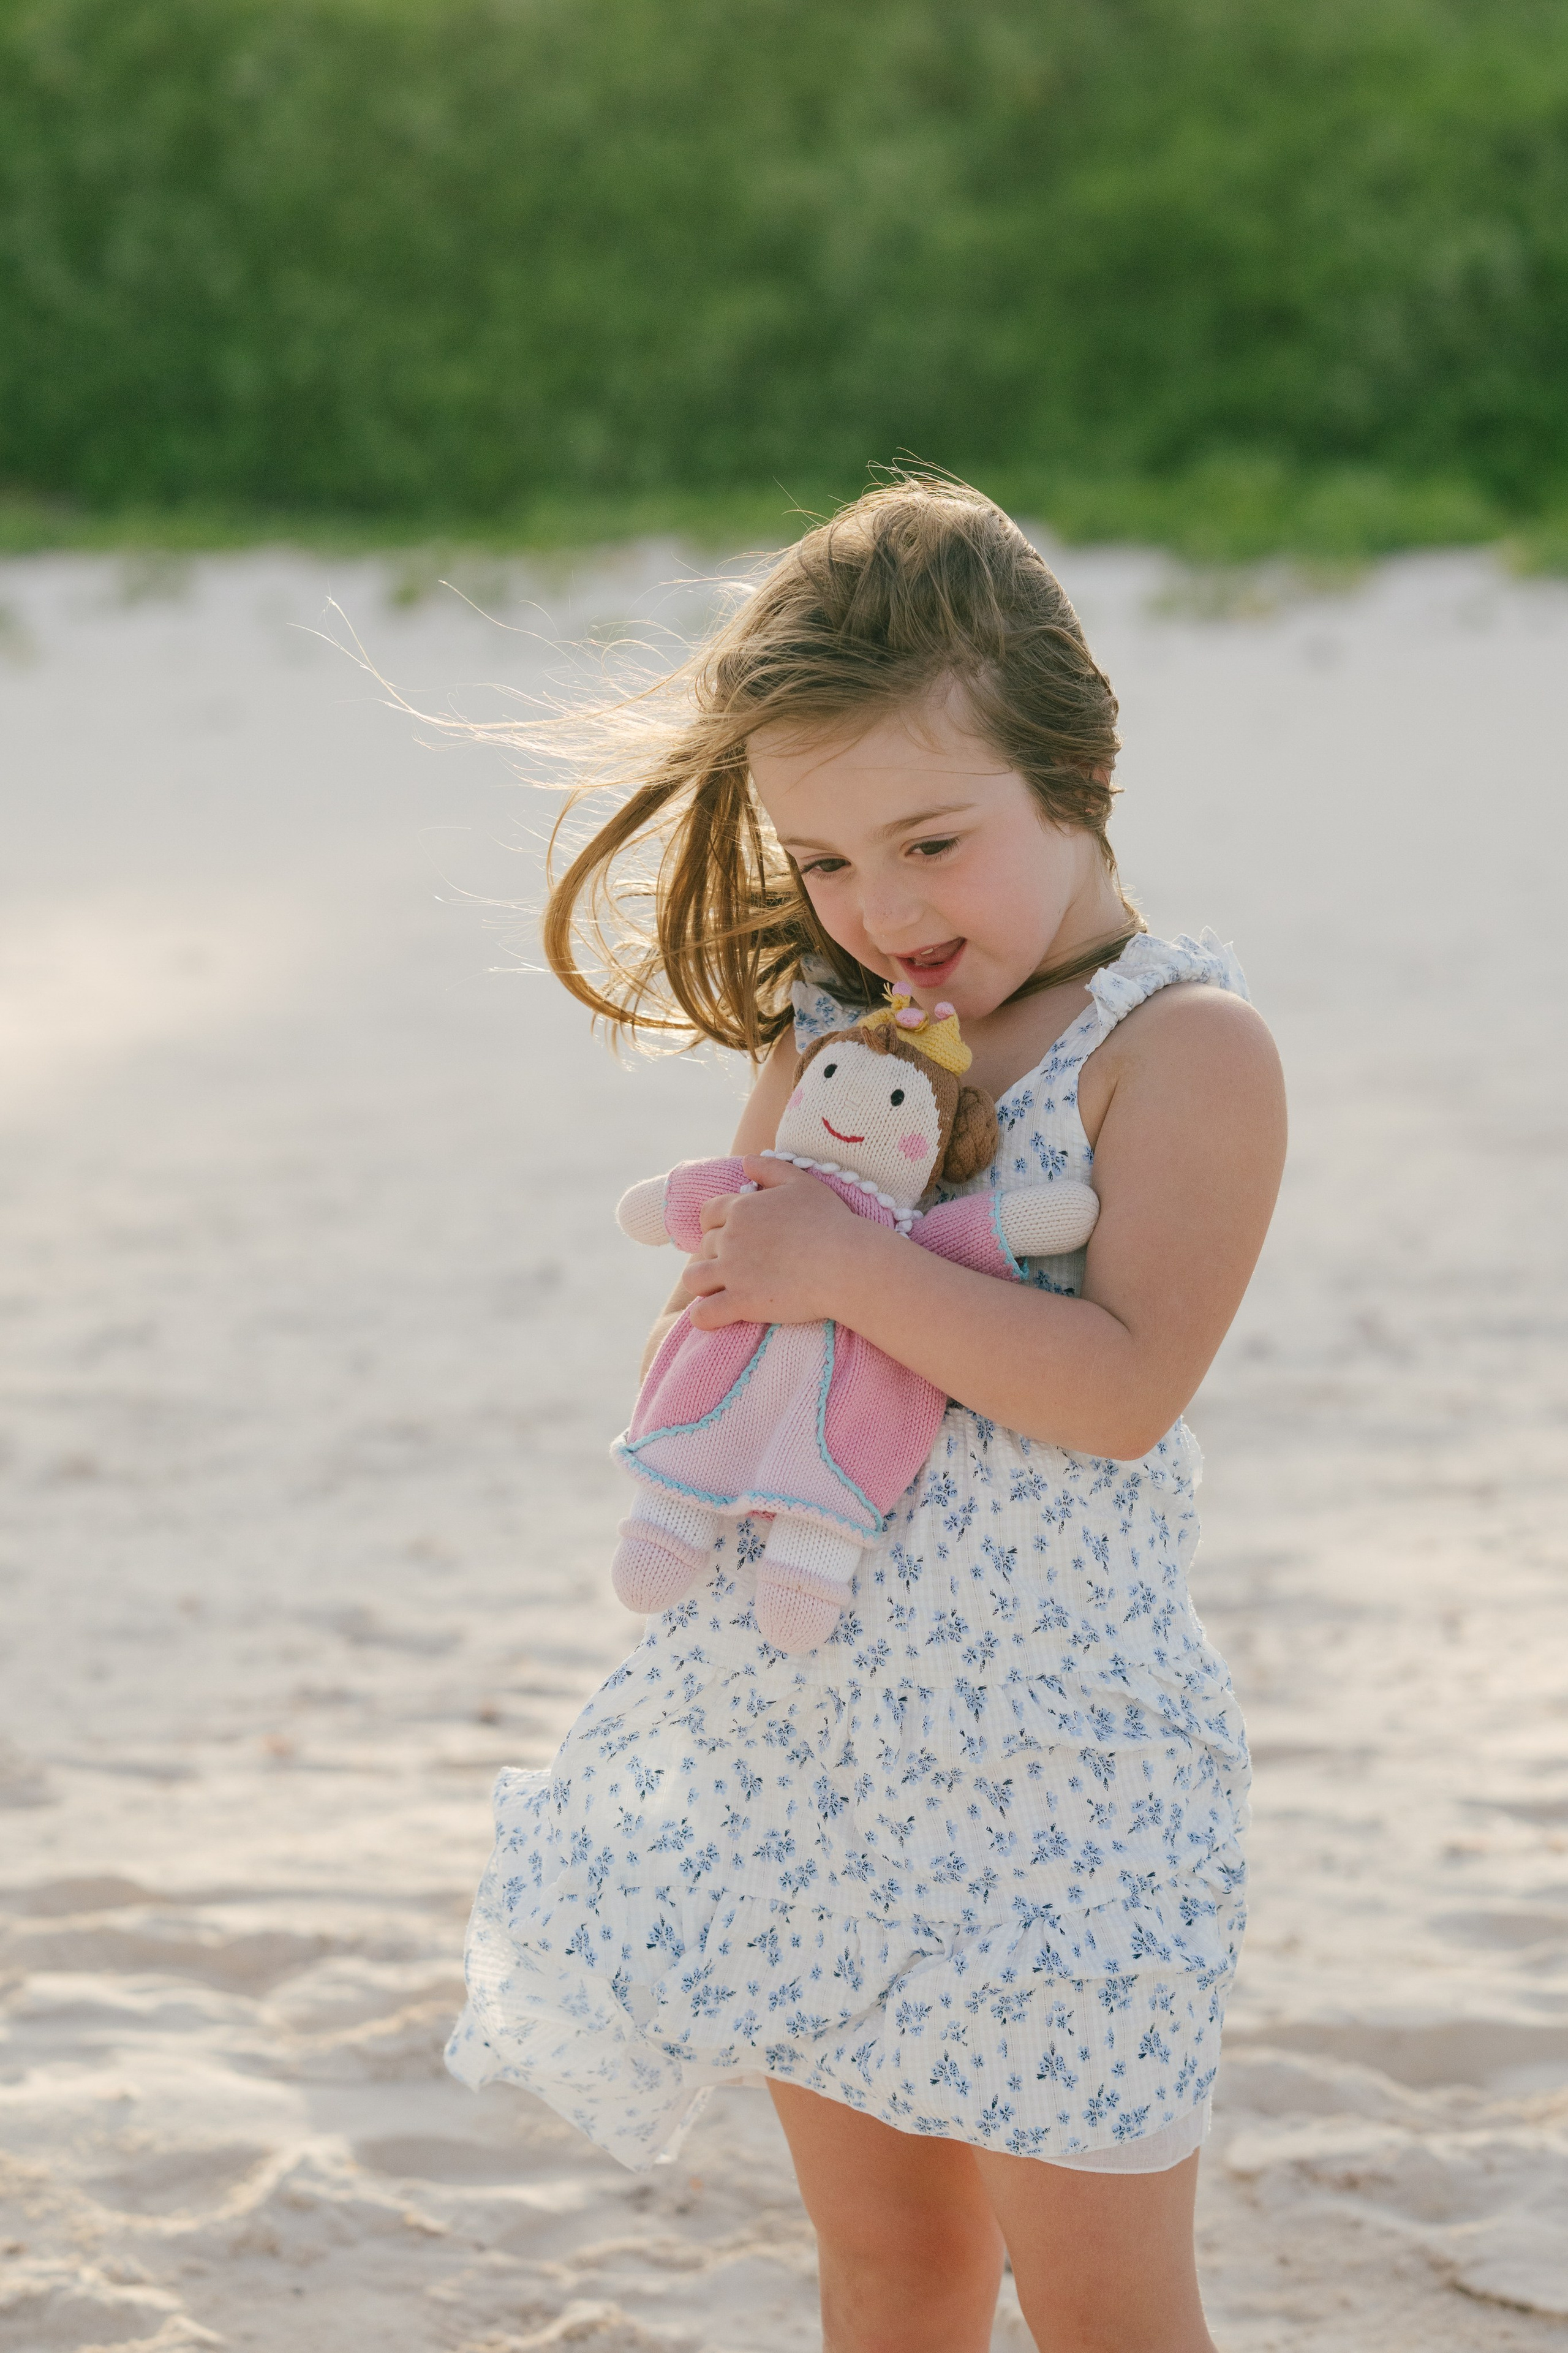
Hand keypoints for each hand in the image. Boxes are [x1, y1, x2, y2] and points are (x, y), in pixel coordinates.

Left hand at [680, 1158, 875, 1328]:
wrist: (846, 1263)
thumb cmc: (830, 1222)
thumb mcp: (802, 1183)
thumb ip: (771, 1168)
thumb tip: (746, 1161)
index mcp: (742, 1208)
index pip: (708, 1215)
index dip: (715, 1226)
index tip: (732, 1237)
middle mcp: (731, 1238)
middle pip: (704, 1247)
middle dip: (716, 1256)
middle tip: (739, 1267)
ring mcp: (733, 1272)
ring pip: (693, 1279)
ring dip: (703, 1285)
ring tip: (720, 1291)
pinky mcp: (741, 1302)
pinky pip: (703, 1314)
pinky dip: (704, 1317)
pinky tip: (715, 1317)